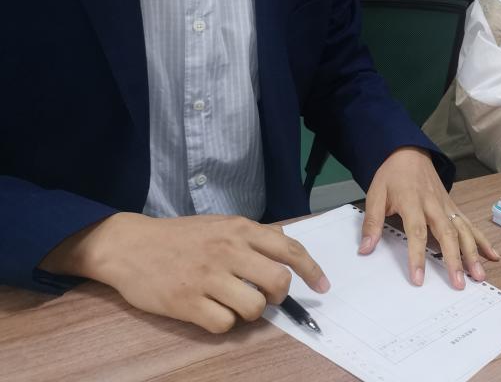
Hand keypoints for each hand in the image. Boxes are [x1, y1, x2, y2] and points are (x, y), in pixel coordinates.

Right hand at [38, 213, 328, 333]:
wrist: (130, 246)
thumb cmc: (180, 236)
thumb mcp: (220, 224)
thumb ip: (253, 235)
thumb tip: (286, 247)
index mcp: (239, 229)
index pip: (289, 249)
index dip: (312, 271)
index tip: (322, 286)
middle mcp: (228, 251)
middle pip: (277, 282)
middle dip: (278, 296)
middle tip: (266, 297)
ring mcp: (207, 278)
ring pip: (254, 308)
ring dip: (250, 312)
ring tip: (234, 304)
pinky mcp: (187, 303)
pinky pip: (224, 324)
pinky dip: (224, 323)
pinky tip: (212, 312)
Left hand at [359, 146, 499, 288]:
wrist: (409, 152)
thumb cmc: (392, 175)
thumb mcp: (375, 194)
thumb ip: (372, 222)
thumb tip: (366, 248)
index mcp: (412, 201)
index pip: (417, 232)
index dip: (418, 256)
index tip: (419, 279)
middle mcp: (434, 205)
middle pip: (447, 234)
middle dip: (454, 259)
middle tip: (459, 283)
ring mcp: (447, 206)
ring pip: (463, 231)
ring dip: (472, 254)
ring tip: (479, 276)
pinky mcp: (454, 206)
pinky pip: (470, 224)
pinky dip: (482, 240)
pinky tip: (492, 255)